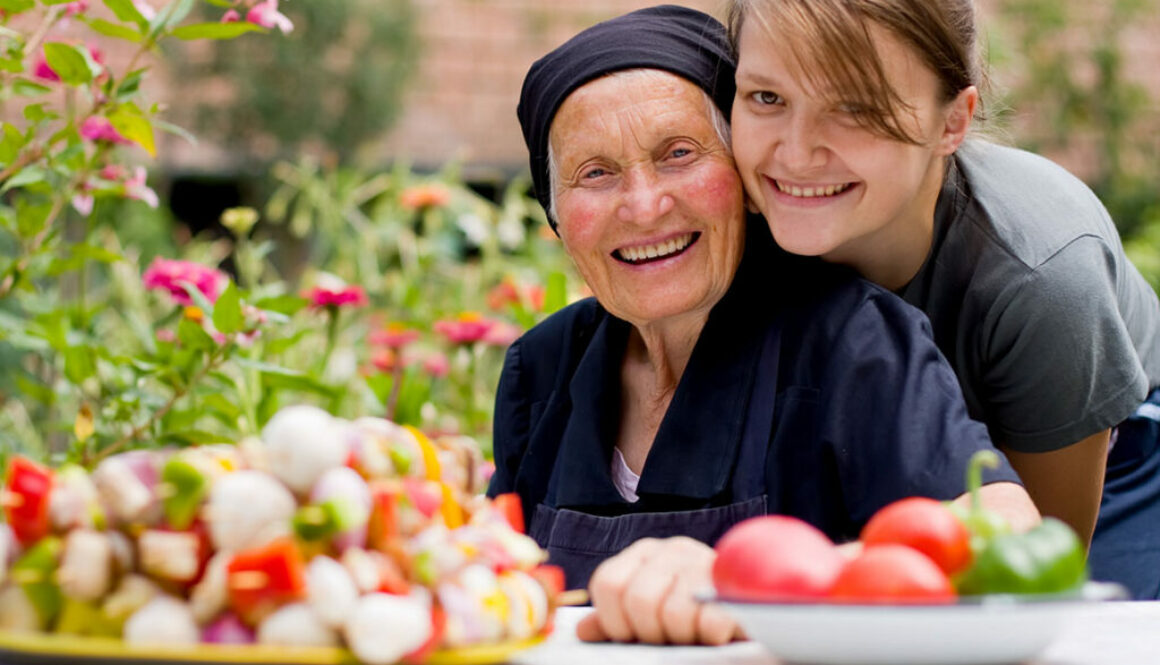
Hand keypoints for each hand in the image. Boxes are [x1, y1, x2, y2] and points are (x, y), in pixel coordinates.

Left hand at [574, 536, 742, 644]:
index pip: (608, 583)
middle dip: (650, 632)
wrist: (750, 604)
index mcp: (644, 553)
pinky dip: (710, 636)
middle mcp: (672, 550)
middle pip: (638, 599)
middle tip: (666, 637)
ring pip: (673, 612)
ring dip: (682, 635)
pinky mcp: (734, 586)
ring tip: (692, 633)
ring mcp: (704, 563)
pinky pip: (710, 621)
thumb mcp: (649, 611)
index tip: (630, 636)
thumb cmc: (691, 612)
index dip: (614, 620)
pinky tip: (715, 632)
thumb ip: (616, 619)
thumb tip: (584, 630)